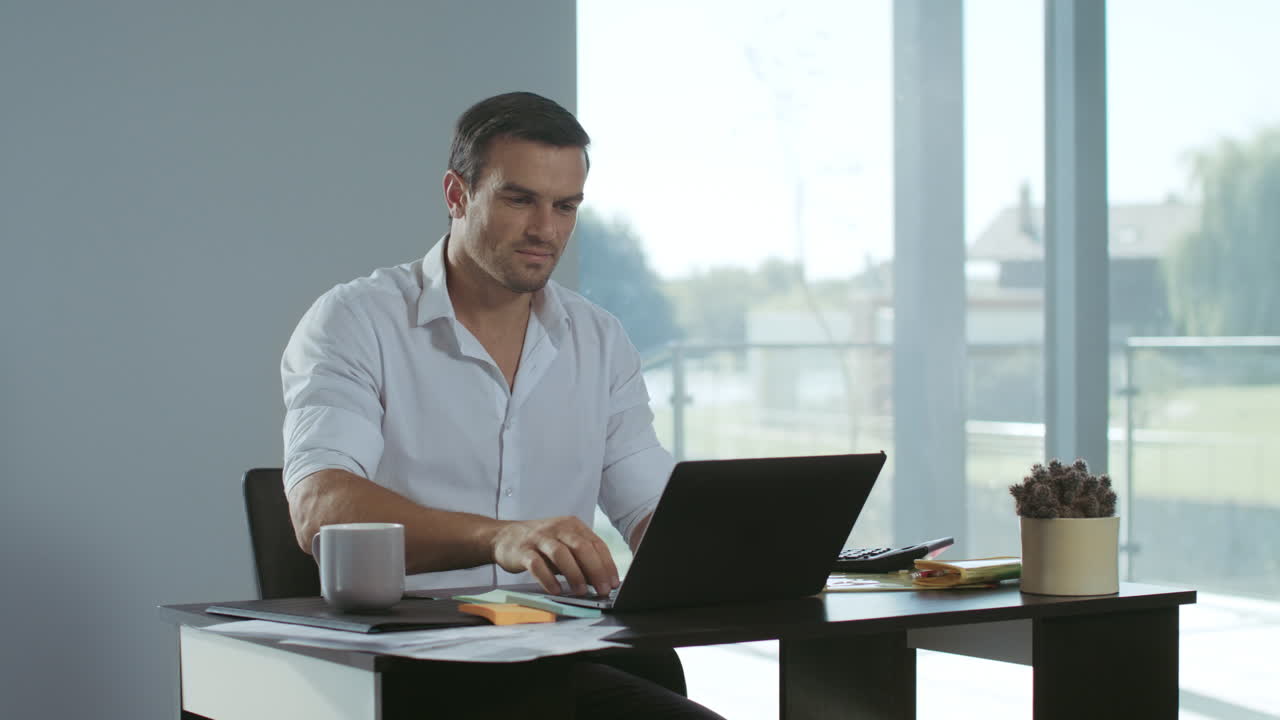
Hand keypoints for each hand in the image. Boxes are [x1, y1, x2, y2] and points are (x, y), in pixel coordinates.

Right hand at [491, 516, 619, 595]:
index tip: (614, 582)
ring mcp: (539, 538)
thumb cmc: (540, 544)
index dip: (607, 564)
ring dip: (574, 574)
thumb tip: (602, 581)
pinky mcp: (523, 550)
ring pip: (561, 553)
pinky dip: (548, 579)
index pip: (596, 543)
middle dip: (595, 569)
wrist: (503, 536)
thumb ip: (580, 559)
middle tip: (602, 589)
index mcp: (572, 525)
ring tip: (581, 591)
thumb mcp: (563, 545)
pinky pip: (537, 565)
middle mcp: (557, 528)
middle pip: (581, 547)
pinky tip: (556, 590)